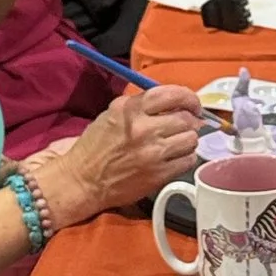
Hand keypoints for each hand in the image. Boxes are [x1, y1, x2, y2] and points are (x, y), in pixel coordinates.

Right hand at [38, 82, 204, 220]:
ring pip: (191, 139)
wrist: (83, 180)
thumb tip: (176, 104)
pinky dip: (186, 157)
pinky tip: (175, 157)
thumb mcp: (113, 114)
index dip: (189, 98)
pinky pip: (188, 160)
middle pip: (186, 118)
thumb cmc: (96, 146)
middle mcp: (143, 128)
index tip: (192, 104)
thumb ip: (142, 105)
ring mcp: (153, 152)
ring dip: (188, 139)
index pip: (173, 94)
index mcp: (130, 109)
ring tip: (178, 142)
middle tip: (188, 125)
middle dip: (191, 120)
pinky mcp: (159, 174)